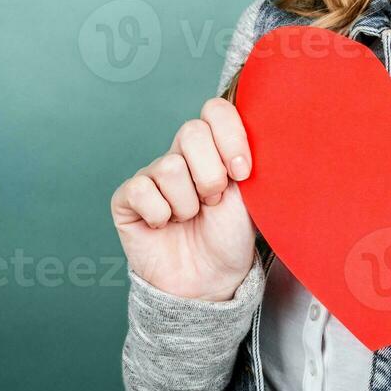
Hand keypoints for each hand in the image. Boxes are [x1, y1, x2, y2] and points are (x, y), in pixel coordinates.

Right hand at [111, 97, 255, 300]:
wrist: (210, 280)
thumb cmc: (231, 236)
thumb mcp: (251, 194)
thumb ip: (248, 157)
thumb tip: (264, 125)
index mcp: (213, 147)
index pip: (215, 110)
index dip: (230, 136)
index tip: (243, 172)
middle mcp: (180, 155)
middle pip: (191, 132)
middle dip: (211, 176)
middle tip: (214, 202)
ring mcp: (152, 175)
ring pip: (169, 167)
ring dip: (187, 203)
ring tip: (190, 218)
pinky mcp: (127, 198)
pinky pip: (141, 191)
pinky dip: (160, 215)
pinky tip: (164, 226)